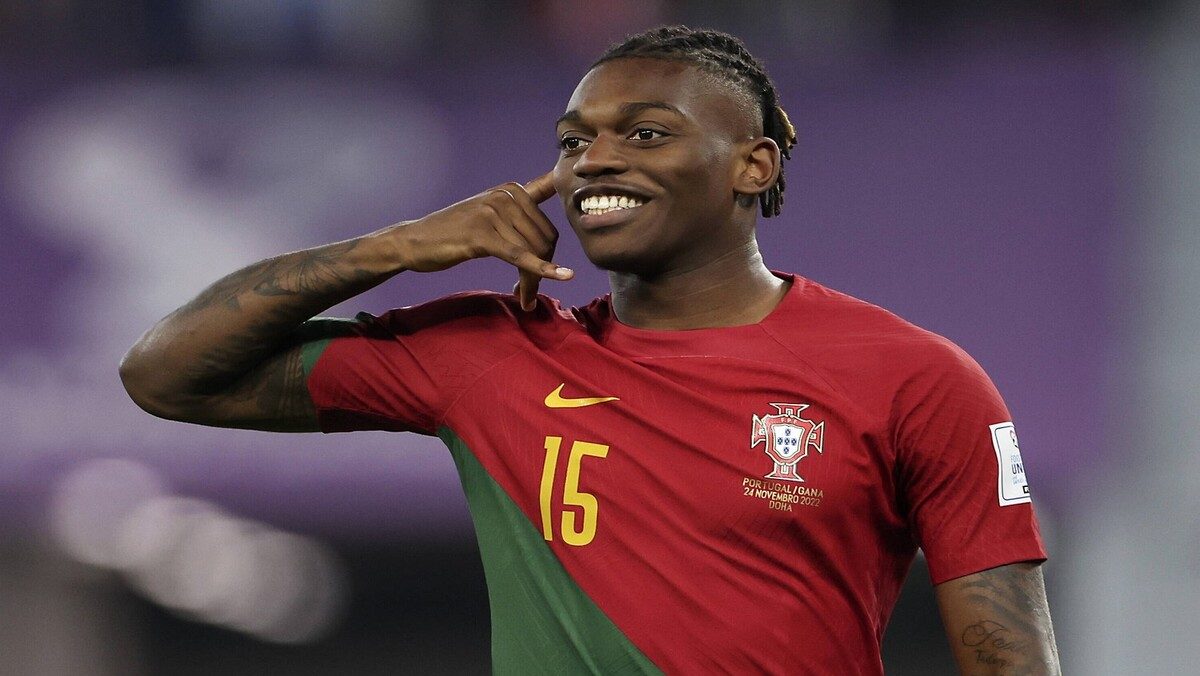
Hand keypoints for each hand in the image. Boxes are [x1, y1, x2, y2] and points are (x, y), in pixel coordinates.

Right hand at [388, 172, 571, 308]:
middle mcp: (506, 195)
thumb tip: (552, 203)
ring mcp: (493, 212)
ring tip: (521, 294)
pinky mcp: (482, 234)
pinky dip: (540, 270)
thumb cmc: (455, 232)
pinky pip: (520, 255)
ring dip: (532, 281)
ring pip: (533, 252)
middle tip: (526, 291)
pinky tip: (562, 276)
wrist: (415, 240)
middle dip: (542, 270)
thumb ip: (520, 210)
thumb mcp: (490, 213)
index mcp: (512, 189)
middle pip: (545, 240)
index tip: (566, 267)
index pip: (548, 222)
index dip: (553, 251)